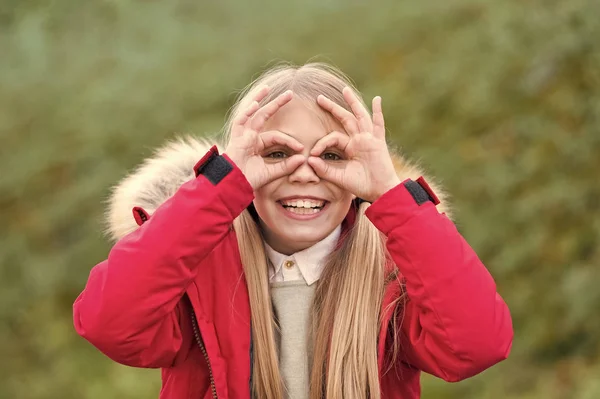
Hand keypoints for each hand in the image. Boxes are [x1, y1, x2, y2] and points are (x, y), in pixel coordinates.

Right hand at [225, 87, 305, 189]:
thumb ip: (286, 166)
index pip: (277, 137)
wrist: (233, 186)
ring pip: (251, 113)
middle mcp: (249, 136)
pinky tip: (256, 104)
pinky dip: (247, 113)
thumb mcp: (271, 173)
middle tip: (290, 93)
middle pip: (264, 115)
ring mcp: (242, 135)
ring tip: (267, 87)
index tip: (301, 148)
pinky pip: (240, 121)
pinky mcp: (235, 138)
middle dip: (276, 104)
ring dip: (258, 99)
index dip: (289, 141)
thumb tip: (302, 159)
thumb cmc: (248, 180)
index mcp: (257, 144)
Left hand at [308, 87, 399, 202]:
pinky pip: (379, 124)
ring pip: (359, 116)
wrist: (379, 191)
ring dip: (352, 102)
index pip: (332, 137)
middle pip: (344, 118)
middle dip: (332, 108)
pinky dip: (378, 112)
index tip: (313, 154)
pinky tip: (377, 99)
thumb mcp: (339, 177)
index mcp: (349, 147)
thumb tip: (309, 160)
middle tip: (319, 97)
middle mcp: (359, 139)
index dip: (321, 143)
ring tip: (344, 89)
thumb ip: (324, 169)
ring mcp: (369, 139)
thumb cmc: (361, 185)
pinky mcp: (378, 142)